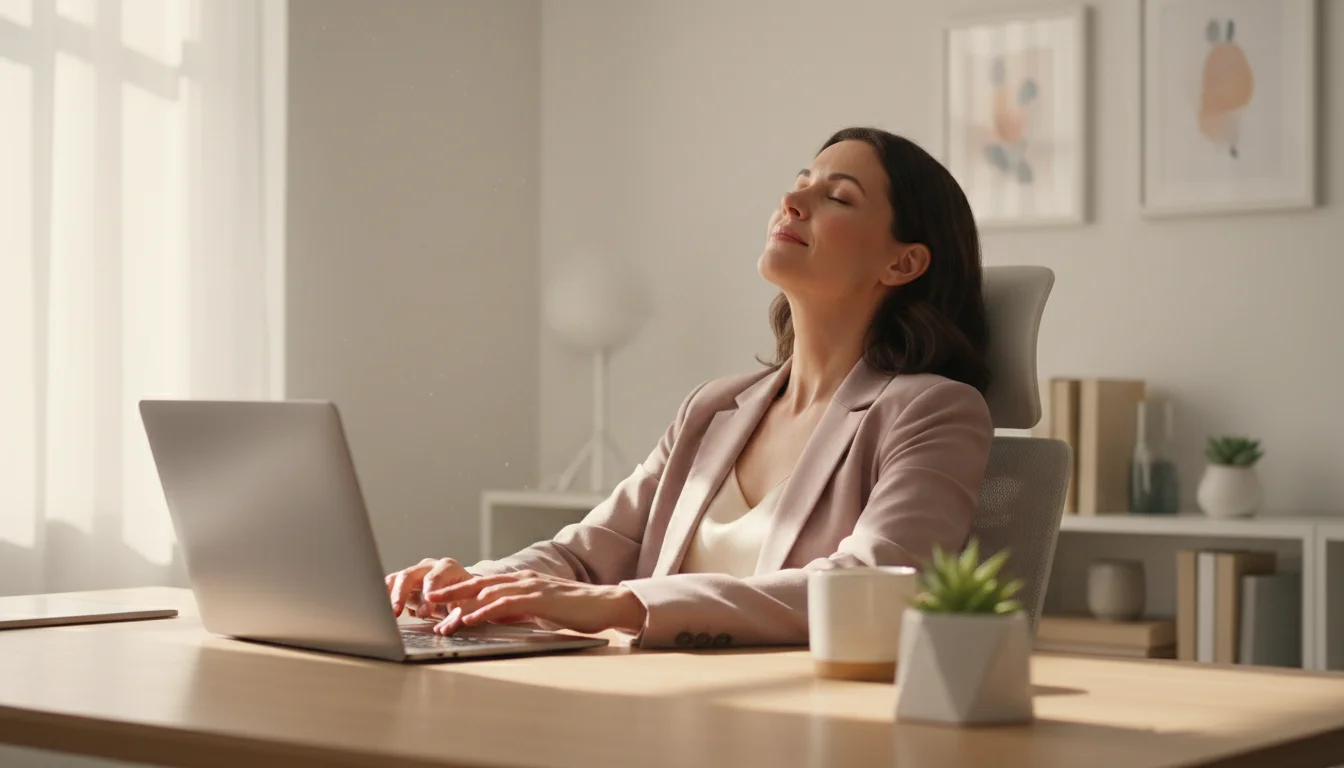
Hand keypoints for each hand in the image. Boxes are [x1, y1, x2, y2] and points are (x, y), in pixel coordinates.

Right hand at [384, 557, 472, 617]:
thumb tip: (442, 630)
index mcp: (448, 568)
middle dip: (401, 594)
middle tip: (397, 612)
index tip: (424, 613)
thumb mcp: (467, 606)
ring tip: (383, 612)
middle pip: (409, 575)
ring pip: (396, 578)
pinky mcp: (404, 580)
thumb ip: (455, 617)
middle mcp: (429, 566)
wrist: (463, 590)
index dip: (427, 595)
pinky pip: (390, 584)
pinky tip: (378, 607)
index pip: (434, 578)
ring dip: (388, 595)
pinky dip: (384, 595)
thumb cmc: (466, 598)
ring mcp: (415, 571)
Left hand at [424, 571, 647, 635]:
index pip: (481, 583)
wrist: (605, 603)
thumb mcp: (538, 610)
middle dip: (450, 593)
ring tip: (443, 619)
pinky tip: (471, 619)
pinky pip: (507, 604)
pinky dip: (486, 611)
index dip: (456, 589)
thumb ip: (516, 610)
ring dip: (462, 607)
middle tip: (426, 601)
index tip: (435, 598)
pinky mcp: (539, 599)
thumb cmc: (574, 610)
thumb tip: (494, 617)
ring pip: (487, 594)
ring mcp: (530, 587)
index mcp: (521, 581)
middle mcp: (522, 579)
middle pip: (478, 584)